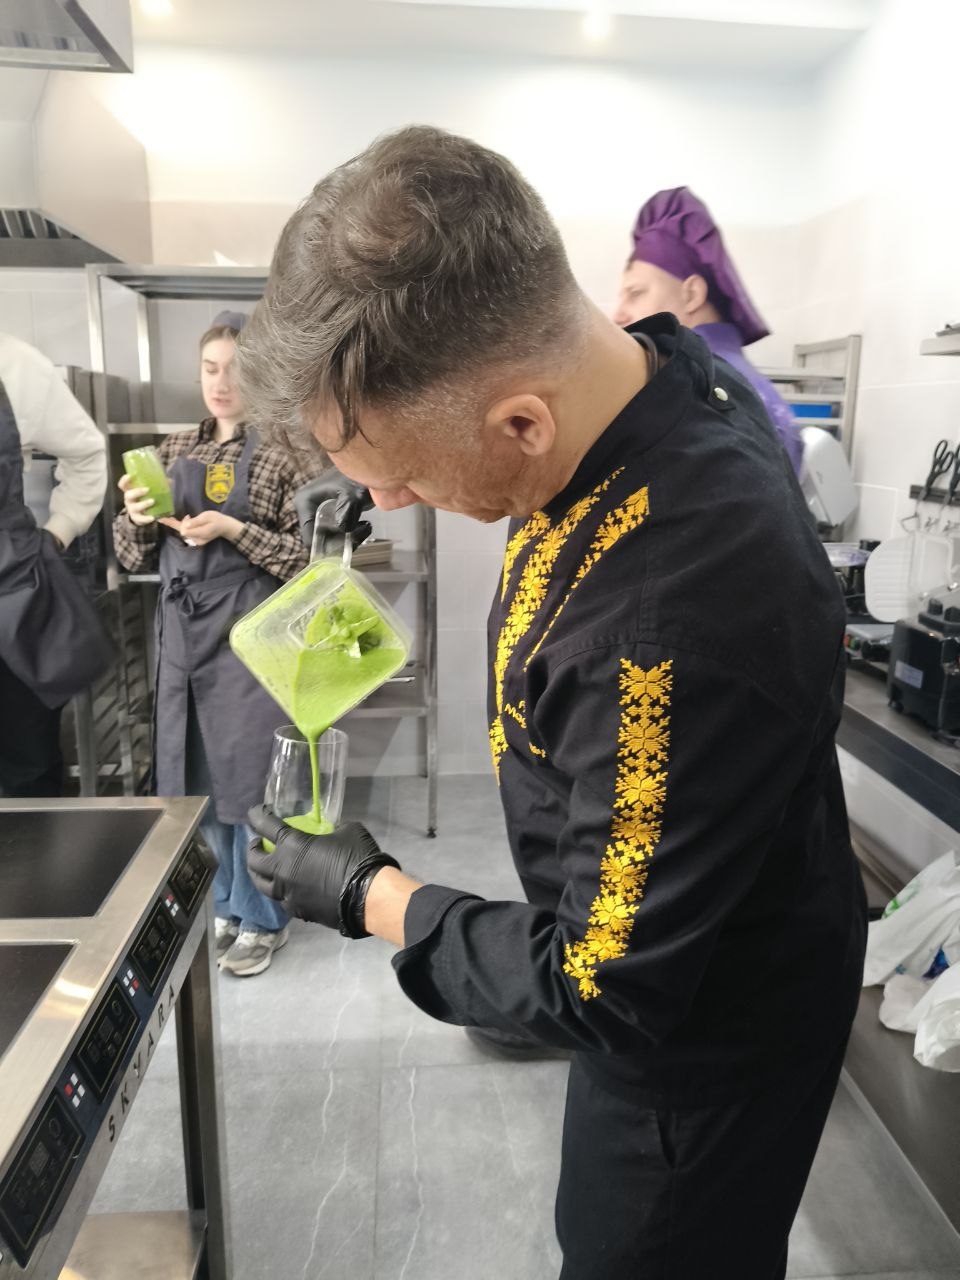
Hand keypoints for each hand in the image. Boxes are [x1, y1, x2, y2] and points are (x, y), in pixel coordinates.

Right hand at [119, 473, 155, 525]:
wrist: (142, 516)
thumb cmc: (145, 499)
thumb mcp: (148, 492)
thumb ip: (156, 485)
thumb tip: (169, 480)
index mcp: (130, 491)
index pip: (123, 485)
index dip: (124, 480)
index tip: (130, 476)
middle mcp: (129, 500)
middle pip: (128, 495)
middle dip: (137, 492)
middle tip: (147, 489)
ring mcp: (132, 509)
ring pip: (134, 507)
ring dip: (143, 504)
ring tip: (152, 501)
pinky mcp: (136, 518)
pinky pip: (140, 519)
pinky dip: (146, 518)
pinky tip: (152, 518)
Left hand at [158, 511, 243, 545]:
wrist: (225, 527)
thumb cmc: (217, 519)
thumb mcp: (207, 516)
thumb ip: (196, 521)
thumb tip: (184, 525)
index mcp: (200, 533)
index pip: (182, 530)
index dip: (173, 523)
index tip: (162, 519)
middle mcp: (197, 540)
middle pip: (182, 531)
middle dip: (181, 522)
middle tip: (188, 516)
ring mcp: (197, 541)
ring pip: (184, 532)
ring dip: (184, 524)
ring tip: (191, 517)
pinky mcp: (197, 540)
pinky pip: (187, 534)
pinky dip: (186, 527)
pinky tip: (190, 522)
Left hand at [247, 805, 399, 936]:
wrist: (368, 896)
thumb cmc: (358, 857)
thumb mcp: (346, 830)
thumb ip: (331, 830)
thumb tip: (330, 832)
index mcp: (292, 845)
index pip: (265, 825)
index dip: (257, 815)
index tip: (254, 812)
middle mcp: (281, 870)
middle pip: (253, 860)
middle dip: (252, 850)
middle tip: (258, 845)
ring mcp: (287, 894)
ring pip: (262, 885)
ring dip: (261, 874)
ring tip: (267, 870)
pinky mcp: (297, 911)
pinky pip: (283, 900)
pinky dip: (283, 891)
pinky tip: (291, 889)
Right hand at [294, 470, 372, 556]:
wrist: (370, 468)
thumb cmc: (357, 475)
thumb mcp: (352, 492)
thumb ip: (347, 509)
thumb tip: (342, 528)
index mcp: (305, 502)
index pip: (307, 535)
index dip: (323, 546)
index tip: (343, 548)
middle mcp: (309, 510)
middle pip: (320, 539)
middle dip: (340, 542)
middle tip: (359, 534)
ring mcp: (321, 515)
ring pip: (332, 539)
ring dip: (349, 539)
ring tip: (365, 526)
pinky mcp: (334, 518)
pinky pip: (340, 535)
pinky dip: (353, 535)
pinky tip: (365, 525)